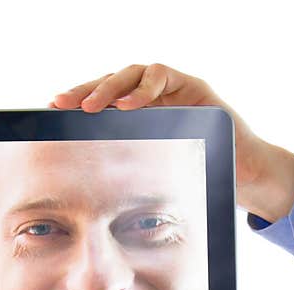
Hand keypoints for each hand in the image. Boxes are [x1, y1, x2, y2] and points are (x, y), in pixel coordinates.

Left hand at [48, 63, 293, 221]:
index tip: (50, 116)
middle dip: (83, 94)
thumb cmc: (199, 183)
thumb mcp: (154, 181)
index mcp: (137, 120)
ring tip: (91, 106)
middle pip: (108, 85)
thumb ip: (127, 179)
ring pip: (130, 74)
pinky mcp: (190, 84)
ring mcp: (171, 89)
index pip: (99, 105)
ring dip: (108, 88)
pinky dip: (143, 88)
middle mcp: (151, 99)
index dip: (75, 107)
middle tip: (61, 105)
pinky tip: (128, 104)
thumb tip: (86, 210)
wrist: (243, 177)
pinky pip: (161, 76)